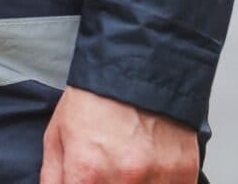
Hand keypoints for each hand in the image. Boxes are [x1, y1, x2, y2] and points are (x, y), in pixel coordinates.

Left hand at [40, 86, 199, 183]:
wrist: (139, 65)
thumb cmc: (96, 98)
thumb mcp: (58, 134)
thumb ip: (54, 177)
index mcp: (88, 171)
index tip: (86, 181)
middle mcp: (124, 178)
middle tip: (108, 168)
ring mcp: (157, 177)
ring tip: (130, 166)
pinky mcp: (183, 173)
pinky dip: (159, 183)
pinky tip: (150, 169)